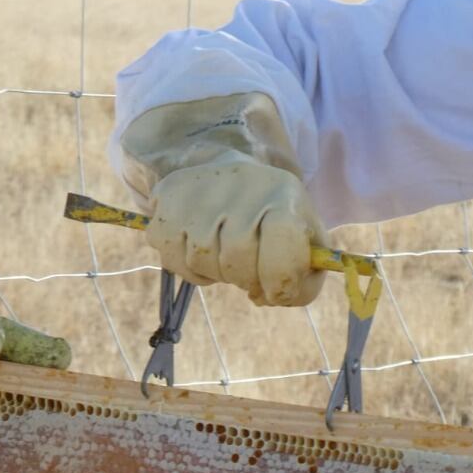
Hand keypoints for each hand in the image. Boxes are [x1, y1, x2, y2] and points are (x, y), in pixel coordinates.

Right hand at [119, 92, 327, 306]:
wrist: (228, 175)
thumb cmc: (270, 216)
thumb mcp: (304, 238)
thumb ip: (306, 278)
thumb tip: (275, 297)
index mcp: (283, 194)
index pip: (283, 244)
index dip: (280, 280)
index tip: (275, 291)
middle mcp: (241, 185)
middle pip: (237, 260)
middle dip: (244, 279)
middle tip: (248, 273)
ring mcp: (199, 192)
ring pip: (202, 261)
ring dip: (216, 273)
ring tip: (224, 254)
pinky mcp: (166, 200)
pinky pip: (174, 259)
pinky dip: (190, 268)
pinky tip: (201, 250)